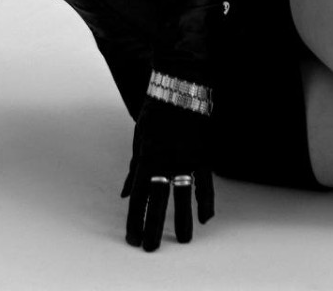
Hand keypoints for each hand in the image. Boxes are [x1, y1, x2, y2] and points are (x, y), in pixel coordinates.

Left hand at [120, 96, 214, 250]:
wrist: (181, 82)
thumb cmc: (156, 108)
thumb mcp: (139, 136)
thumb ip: (135, 166)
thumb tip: (126, 192)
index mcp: (146, 156)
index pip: (138, 196)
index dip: (135, 219)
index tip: (133, 238)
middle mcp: (165, 160)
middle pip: (158, 201)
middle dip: (153, 227)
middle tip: (151, 249)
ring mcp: (186, 157)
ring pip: (184, 196)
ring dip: (183, 220)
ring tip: (183, 241)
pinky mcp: (203, 153)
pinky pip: (205, 182)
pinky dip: (206, 201)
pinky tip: (205, 219)